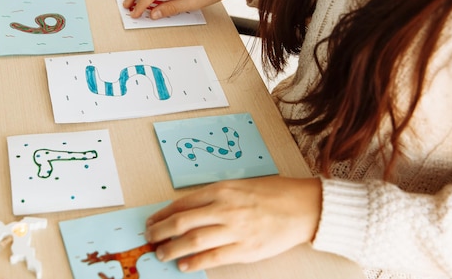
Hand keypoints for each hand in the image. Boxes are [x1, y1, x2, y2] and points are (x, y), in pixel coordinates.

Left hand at [145, 176, 321, 271]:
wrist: (302, 207)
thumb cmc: (272, 194)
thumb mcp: (239, 186)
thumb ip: (214, 197)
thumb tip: (188, 210)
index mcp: (221, 190)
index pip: (182, 203)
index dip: (162, 214)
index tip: (152, 221)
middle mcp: (225, 208)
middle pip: (181, 222)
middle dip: (160, 231)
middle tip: (149, 237)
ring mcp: (235, 229)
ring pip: (193, 240)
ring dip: (172, 249)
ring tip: (161, 253)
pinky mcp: (246, 249)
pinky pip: (214, 257)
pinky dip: (195, 262)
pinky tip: (184, 265)